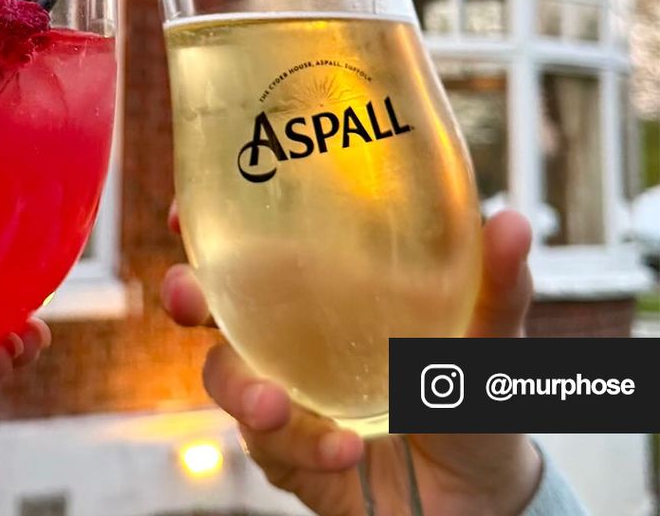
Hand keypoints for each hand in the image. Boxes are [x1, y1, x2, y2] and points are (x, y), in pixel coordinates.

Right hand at [161, 205, 542, 515]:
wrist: (481, 494)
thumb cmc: (472, 392)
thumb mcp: (488, 338)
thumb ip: (496, 286)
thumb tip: (512, 221)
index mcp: (320, 289)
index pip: (251, 244)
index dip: (207, 224)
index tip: (184, 209)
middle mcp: (287, 335)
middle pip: (211, 304)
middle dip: (185, 295)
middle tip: (186, 296)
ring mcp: (282, 394)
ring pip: (225, 379)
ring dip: (241, 386)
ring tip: (274, 404)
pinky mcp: (287, 455)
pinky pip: (270, 446)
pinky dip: (302, 444)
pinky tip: (342, 449)